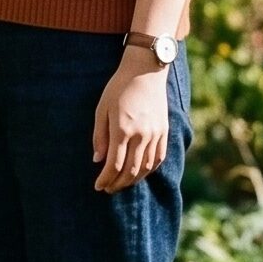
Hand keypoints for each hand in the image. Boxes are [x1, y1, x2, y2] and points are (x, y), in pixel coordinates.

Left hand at [92, 53, 170, 192]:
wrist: (146, 72)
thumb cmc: (118, 88)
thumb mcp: (102, 109)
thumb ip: (99, 136)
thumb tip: (98, 160)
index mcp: (123, 130)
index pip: (114, 165)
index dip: (106, 179)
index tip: (98, 186)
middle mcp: (141, 135)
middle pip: (131, 171)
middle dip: (118, 183)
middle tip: (108, 189)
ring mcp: (155, 135)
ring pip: (146, 168)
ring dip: (133, 180)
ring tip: (121, 184)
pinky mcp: (164, 132)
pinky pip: (158, 158)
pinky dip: (149, 170)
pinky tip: (140, 173)